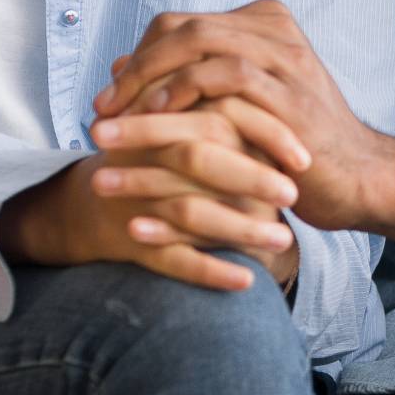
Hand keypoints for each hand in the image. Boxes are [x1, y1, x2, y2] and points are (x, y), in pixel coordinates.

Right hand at [0, 102, 300, 291]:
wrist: (91, 200)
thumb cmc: (157, 155)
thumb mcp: (181, 123)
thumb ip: (228, 113)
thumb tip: (300, 115)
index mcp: (164, 118)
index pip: (217, 115)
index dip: (262, 134)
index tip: (303, 157)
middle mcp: (145, 156)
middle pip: (198, 159)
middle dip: (250, 179)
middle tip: (294, 195)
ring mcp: (134, 201)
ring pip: (188, 213)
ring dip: (239, 228)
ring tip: (285, 240)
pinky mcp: (129, 243)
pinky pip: (171, 260)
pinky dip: (209, 271)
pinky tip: (247, 281)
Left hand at [92, 0, 389, 233]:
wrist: (359, 177)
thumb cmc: (292, 146)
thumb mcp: (240, 106)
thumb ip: (192, 82)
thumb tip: (120, 65)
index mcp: (263, 24)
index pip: (181, 24)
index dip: (138, 57)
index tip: (108, 96)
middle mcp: (274, 30)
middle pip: (184, 28)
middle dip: (134, 68)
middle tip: (100, 108)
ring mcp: (284, 58)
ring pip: (199, 44)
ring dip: (148, 81)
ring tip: (115, 118)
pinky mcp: (289, 92)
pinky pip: (226, 77)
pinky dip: (185, 90)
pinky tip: (157, 115)